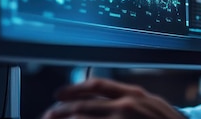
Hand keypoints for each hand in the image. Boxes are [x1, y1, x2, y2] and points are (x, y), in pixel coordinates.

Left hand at [41, 77, 187, 118]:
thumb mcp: (153, 107)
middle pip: (83, 104)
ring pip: (83, 118)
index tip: (59, 93)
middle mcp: (127, 105)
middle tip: (47, 115)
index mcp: (134, 94)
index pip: (97, 85)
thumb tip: (111, 102)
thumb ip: (132, 101)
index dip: (74, 88)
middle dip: (60, 110)